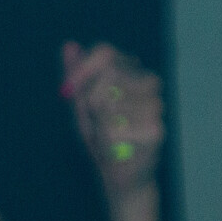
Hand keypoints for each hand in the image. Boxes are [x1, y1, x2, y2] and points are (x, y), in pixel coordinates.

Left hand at [61, 41, 163, 200]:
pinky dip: (107, 143)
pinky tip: (118, 149)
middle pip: (107, 74)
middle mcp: (148, 83)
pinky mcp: (155, 130)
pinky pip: (114, 130)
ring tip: (108, 137)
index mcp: (131, 72)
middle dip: (89, 100)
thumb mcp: (83, 106)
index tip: (66, 89)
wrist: (120, 176)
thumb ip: (77, 77)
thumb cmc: (102, 138)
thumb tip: (69, 44)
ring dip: (98, 125)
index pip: (105, 52)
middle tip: (93, 121)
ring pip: (109, 104)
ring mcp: (155, 106)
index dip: (83, 68)